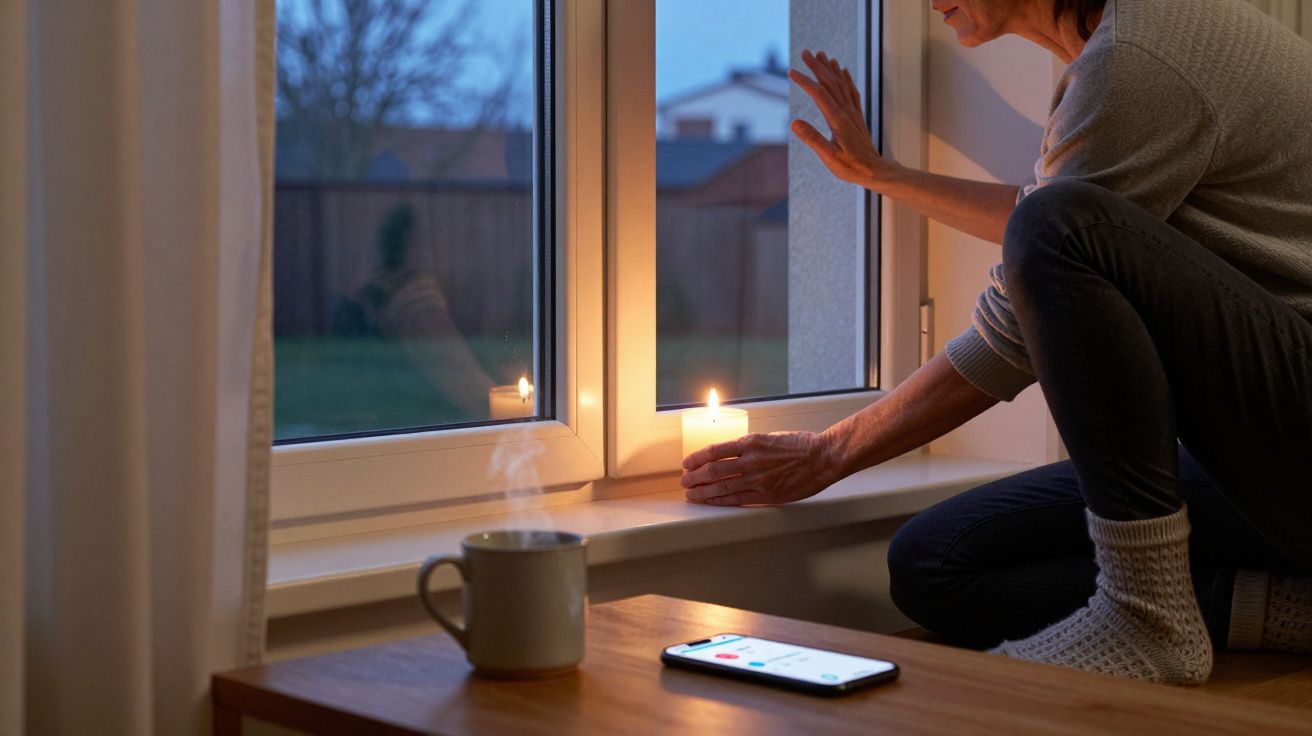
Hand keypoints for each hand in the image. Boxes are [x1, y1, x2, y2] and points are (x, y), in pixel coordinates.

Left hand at [680, 431, 839, 505]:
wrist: (822, 458)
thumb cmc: (800, 445)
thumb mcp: (770, 437)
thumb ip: (750, 446)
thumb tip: (731, 453)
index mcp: (751, 442)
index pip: (714, 451)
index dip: (696, 458)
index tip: (687, 463)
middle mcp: (751, 460)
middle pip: (713, 470)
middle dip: (694, 477)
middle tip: (684, 481)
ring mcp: (758, 479)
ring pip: (721, 487)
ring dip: (702, 492)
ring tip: (691, 494)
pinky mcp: (766, 495)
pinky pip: (738, 500)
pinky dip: (721, 502)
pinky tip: (711, 503)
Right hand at [788, 49, 888, 185]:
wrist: (875, 171)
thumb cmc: (851, 167)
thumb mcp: (829, 157)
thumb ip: (812, 138)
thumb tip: (794, 122)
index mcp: (838, 120)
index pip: (819, 94)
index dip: (805, 81)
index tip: (791, 72)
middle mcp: (847, 112)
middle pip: (831, 83)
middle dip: (817, 66)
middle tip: (805, 52)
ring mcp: (853, 113)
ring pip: (841, 84)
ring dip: (830, 68)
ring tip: (821, 55)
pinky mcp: (857, 116)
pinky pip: (852, 91)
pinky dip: (846, 78)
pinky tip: (842, 70)